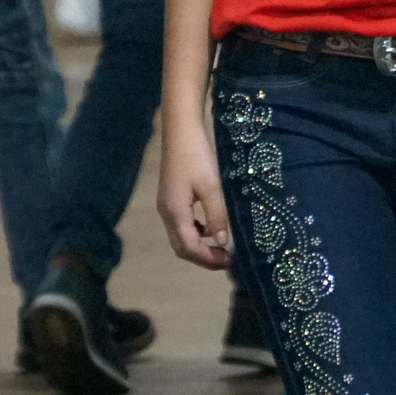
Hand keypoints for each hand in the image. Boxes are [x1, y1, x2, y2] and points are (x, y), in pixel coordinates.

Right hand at [157, 125, 231, 269]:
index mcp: (174, 212)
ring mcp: (166, 205)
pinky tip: (211, 227)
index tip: (229, 263)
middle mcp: (166, 213)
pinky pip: (182, 224)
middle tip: (227, 261)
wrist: (181, 131)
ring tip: (222, 248)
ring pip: (181, 237)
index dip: (207, 259)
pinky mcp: (171, 198)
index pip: (188, 248)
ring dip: (199, 246)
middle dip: (203, 257)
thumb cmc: (197, 156)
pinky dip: (196, 232)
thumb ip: (217, 216)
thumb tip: (221, 243)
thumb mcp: (212, 187)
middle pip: (181, 247)